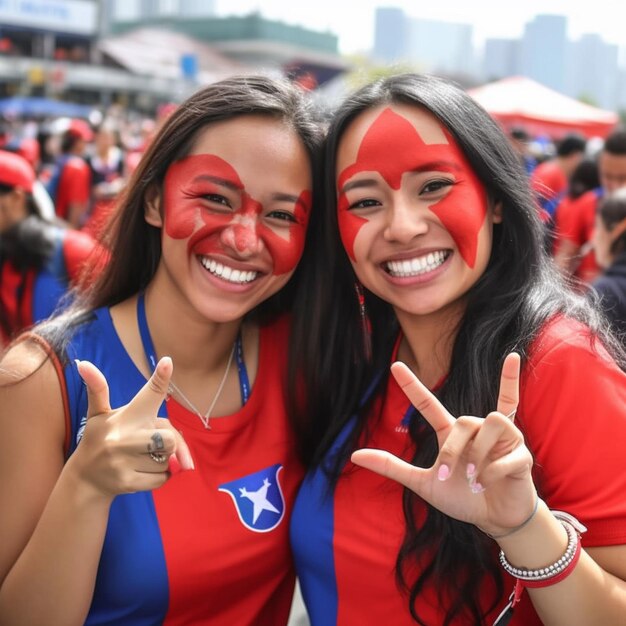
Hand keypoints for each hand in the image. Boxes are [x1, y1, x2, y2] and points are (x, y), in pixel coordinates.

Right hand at [67, 357, 193, 497]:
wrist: (85, 480)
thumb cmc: (101, 439)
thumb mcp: (99, 414)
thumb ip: (99, 390)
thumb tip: (83, 363)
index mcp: (124, 416)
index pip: (147, 395)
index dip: (160, 378)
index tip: (168, 362)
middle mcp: (122, 437)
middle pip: (170, 438)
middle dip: (168, 442)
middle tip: (151, 443)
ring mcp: (123, 461)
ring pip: (168, 460)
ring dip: (163, 460)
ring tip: (141, 458)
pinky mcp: (127, 482)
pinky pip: (163, 478)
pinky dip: (160, 476)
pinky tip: (140, 471)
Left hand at [351, 353, 536, 534]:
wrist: (494, 520)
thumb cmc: (462, 498)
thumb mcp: (423, 483)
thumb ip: (392, 467)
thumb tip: (355, 455)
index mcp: (451, 434)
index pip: (428, 403)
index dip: (411, 385)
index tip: (395, 365)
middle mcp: (476, 429)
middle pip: (462, 420)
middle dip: (453, 450)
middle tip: (450, 476)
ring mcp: (501, 439)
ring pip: (489, 422)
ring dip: (477, 455)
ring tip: (476, 478)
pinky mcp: (521, 454)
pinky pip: (509, 452)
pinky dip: (494, 470)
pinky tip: (490, 483)